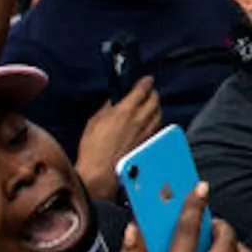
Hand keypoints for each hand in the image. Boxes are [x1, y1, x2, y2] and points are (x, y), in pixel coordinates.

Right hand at [75, 79, 162, 196]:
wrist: (100, 172)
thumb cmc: (92, 148)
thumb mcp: (94, 122)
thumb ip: (106, 110)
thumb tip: (112, 104)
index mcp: (125, 111)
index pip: (142, 90)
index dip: (146, 82)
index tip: (147, 79)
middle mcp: (140, 120)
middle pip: (155, 100)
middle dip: (153, 93)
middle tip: (149, 91)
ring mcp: (146, 132)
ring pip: (159, 114)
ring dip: (156, 107)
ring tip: (151, 105)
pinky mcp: (147, 143)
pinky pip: (156, 127)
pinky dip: (155, 120)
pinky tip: (150, 122)